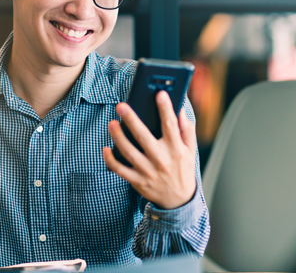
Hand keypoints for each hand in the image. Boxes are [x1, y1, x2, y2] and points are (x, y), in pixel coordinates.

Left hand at [102, 91, 197, 209]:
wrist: (179, 201)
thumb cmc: (183, 170)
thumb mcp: (190, 150)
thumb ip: (186, 130)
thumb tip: (180, 111)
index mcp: (175, 149)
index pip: (170, 125)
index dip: (165, 108)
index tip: (160, 93)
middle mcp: (161, 159)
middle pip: (143, 136)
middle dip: (131, 119)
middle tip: (121, 106)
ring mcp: (148, 171)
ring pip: (129, 152)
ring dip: (118, 137)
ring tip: (111, 123)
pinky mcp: (138, 181)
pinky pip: (121, 170)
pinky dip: (111, 160)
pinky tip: (105, 148)